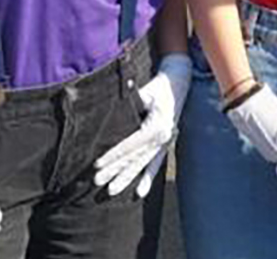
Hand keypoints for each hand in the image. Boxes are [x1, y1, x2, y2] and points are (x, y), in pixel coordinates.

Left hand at [92, 54, 191, 197]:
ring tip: (112, 191)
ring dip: (127, 178)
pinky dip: (148, 178)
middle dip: (115, 170)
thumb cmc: (159, 86)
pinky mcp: (164, 145)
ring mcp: (165, 143)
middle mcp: (162, 137)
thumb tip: (116, 107)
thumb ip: (133, 100)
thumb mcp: (147, 90)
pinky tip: (140, 193)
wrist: (180, 83)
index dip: (113, 155)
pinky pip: (155, 165)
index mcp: (157, 125)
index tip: (97, 165)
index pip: (131, 145)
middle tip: (96, 181)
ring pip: (143, 164)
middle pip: (135, 158)